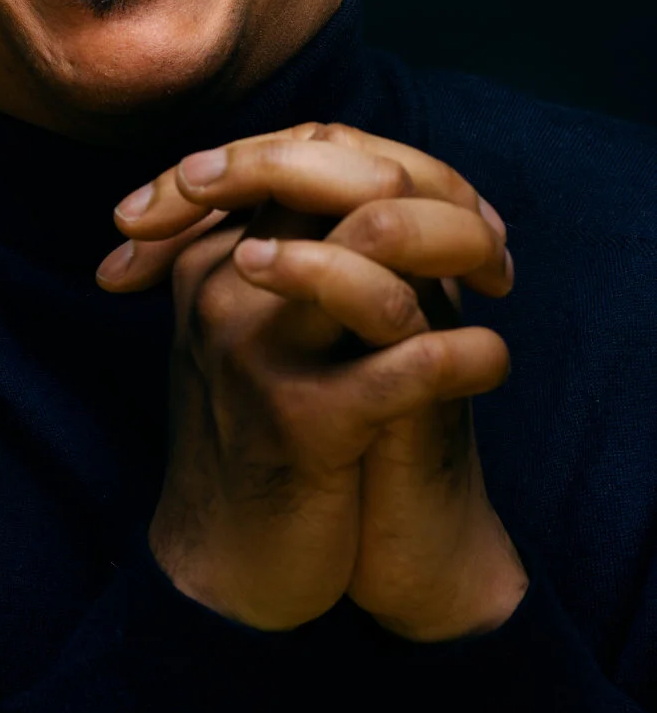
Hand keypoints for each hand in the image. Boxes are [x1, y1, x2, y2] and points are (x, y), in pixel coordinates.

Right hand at [99, 124, 528, 636]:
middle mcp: (225, 283)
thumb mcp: (266, 328)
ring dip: (460, 251)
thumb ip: (302, 253)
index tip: (462, 205)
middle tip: (490, 237)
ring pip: (371, 243)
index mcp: (215, 252)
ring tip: (498, 287)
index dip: (402, 163)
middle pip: (335, 172)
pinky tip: (491, 362)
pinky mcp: (301, 421)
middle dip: (433, 190)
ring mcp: (255, 347)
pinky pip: (409, 360)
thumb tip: (387, 177)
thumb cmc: (263, 432)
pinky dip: (472, 353)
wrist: (228, 562)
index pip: (310, 150)